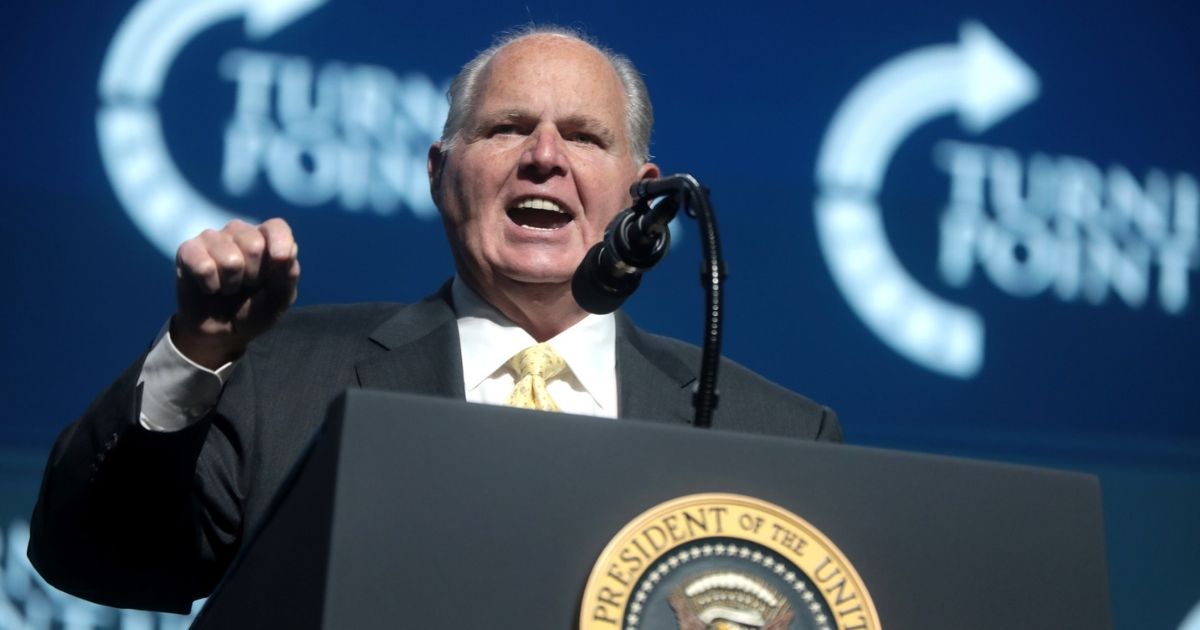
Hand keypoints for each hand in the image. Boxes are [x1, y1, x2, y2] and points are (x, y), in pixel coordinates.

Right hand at [170, 218, 299, 368]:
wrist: (221, 332)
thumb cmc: (253, 310)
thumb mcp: (279, 300)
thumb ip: (287, 276)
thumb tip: (286, 253)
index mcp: (266, 239)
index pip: (276, 227)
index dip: (280, 244)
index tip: (280, 262)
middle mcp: (239, 232)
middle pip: (254, 245)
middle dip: (254, 276)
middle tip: (246, 285)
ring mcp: (212, 238)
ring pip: (230, 260)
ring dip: (231, 284)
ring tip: (228, 288)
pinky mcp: (188, 250)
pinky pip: (204, 266)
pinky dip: (211, 286)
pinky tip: (209, 287)